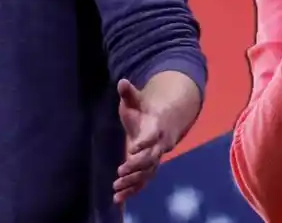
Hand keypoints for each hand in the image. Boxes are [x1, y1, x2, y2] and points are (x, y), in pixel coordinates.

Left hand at [113, 78, 172, 203]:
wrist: (164, 121)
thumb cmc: (146, 110)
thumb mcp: (137, 100)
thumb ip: (129, 93)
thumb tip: (122, 82)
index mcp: (156, 127)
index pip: (152, 136)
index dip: (144, 142)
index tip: (132, 149)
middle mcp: (158, 145)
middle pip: (150, 158)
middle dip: (137, 166)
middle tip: (121, 171)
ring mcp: (155, 158)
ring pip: (147, 173)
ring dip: (133, 182)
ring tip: (116, 189)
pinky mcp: (149, 167)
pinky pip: (143, 181)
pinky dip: (132, 191)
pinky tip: (118, 200)